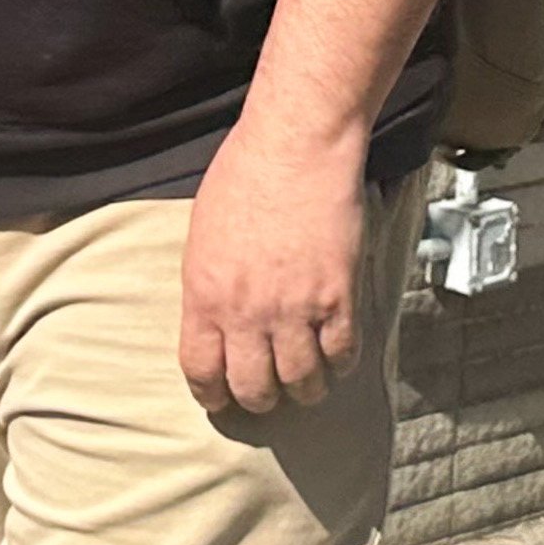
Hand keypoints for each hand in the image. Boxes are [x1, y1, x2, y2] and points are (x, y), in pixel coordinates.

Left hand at [178, 118, 368, 413]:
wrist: (297, 145)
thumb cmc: (244, 175)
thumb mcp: (203, 233)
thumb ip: (207, 283)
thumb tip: (214, 319)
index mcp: (204, 294)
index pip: (202, 370)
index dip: (212, 395)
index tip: (221, 399)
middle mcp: (246, 311)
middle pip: (254, 388)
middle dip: (261, 399)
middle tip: (270, 393)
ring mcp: (294, 308)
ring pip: (301, 382)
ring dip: (305, 389)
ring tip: (308, 382)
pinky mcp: (337, 297)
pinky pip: (341, 355)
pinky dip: (340, 365)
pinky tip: (337, 358)